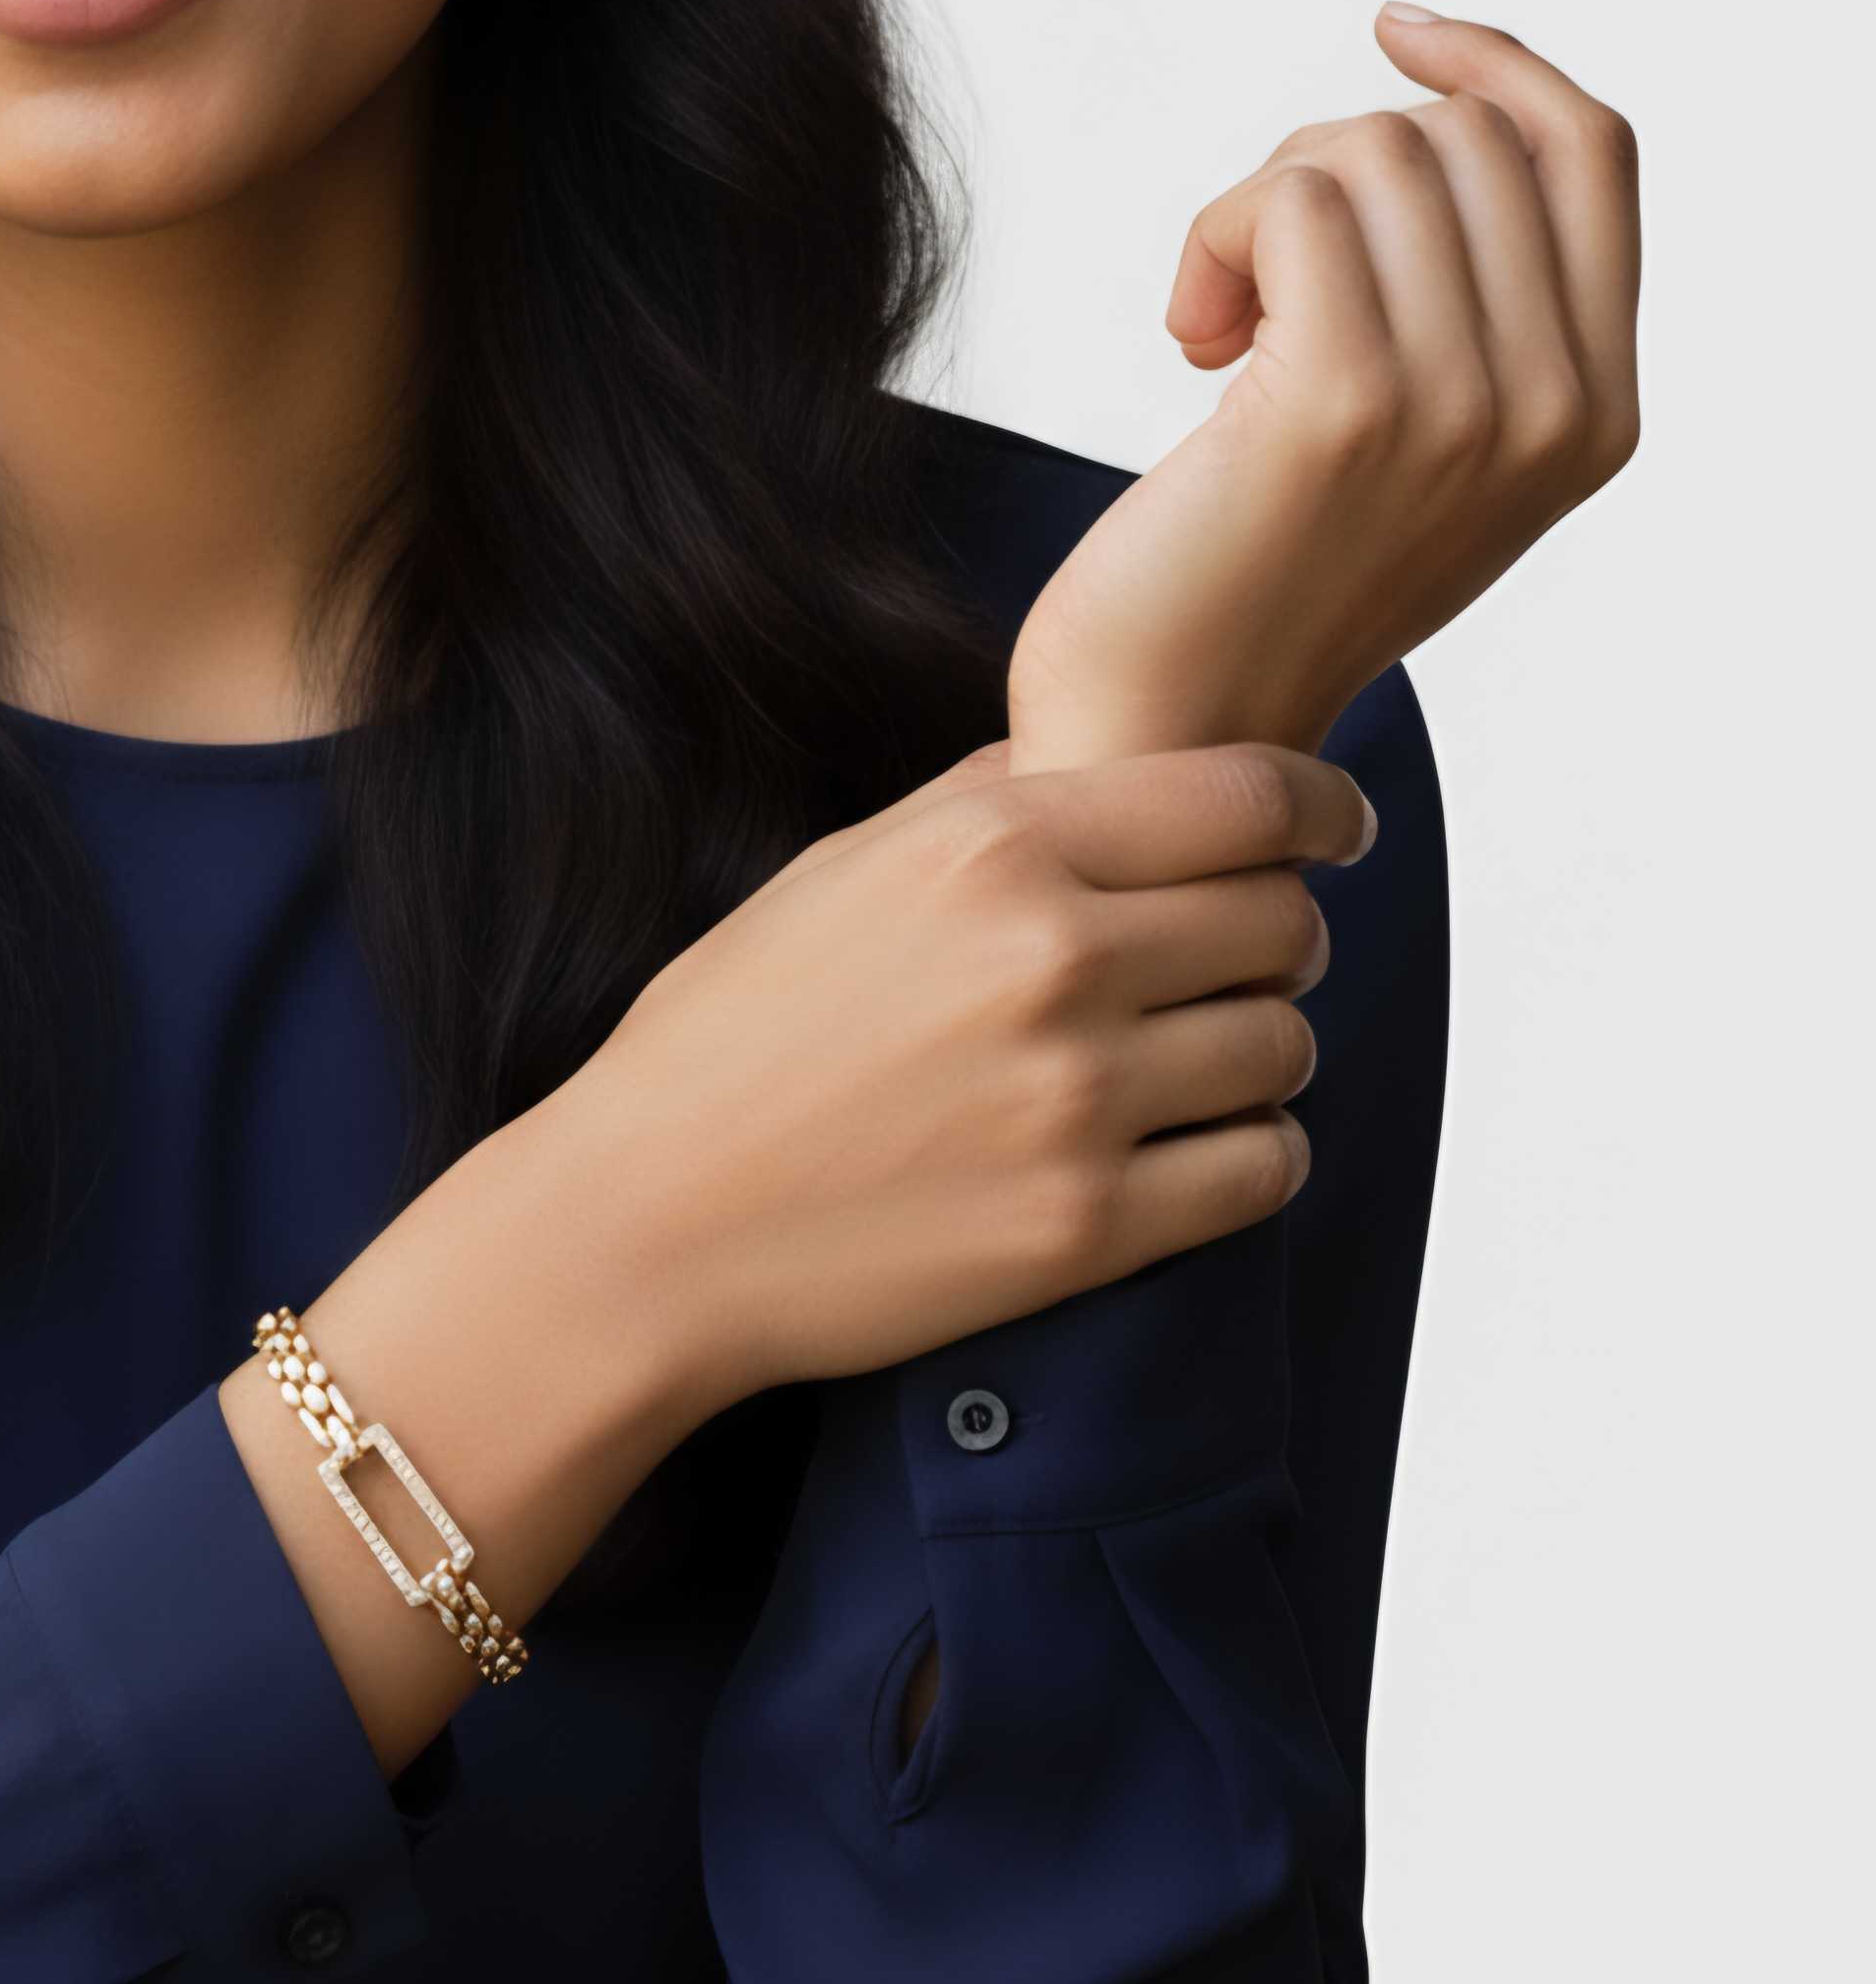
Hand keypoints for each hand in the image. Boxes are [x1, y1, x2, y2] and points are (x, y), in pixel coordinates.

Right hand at [552, 733, 1377, 1418]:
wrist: (643, 1227)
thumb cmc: (725, 1039)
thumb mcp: (838, 872)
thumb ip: (982, 804)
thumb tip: (1103, 756)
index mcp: (991, 849)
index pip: (1247, 799)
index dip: (1321, 808)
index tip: (1339, 828)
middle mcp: (1054, 959)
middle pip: (1283, 920)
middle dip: (1281, 934)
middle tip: (1239, 962)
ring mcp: (1079, 1098)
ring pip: (1284, 1045)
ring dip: (1262, 1049)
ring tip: (1198, 1063)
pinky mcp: (1089, 1227)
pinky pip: (1265, 1169)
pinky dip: (1253, 1155)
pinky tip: (1197, 1149)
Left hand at [1006, 4, 1642, 768]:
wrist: (1172, 727)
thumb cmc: (1260, 573)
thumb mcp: (1417, 442)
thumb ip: (1473, 311)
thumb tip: (1440, 114)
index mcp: (1598, 412)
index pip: (1592, 152)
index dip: (1492, 63)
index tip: (1391, 30)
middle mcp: (1557, 407)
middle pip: (1460, 135)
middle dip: (1325, 169)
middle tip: (1253, 283)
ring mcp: (1465, 405)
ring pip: (1370, 151)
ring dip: (1256, 208)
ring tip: (1219, 323)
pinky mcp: (1346, 402)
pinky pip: (1290, 203)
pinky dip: (1214, 238)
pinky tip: (1190, 336)